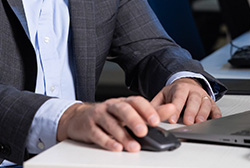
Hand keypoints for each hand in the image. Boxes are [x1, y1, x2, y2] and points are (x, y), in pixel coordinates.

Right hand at [56, 96, 176, 151]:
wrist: (78, 117)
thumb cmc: (108, 115)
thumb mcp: (129, 112)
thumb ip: (150, 112)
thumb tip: (171, 108)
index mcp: (123, 102)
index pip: (136, 101)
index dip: (147, 110)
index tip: (156, 121)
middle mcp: (111, 106)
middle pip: (123, 109)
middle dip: (134, 120)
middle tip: (144, 131)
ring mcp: (98, 115)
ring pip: (111, 123)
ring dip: (123, 135)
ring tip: (134, 147)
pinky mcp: (88, 127)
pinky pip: (98, 134)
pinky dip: (107, 141)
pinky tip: (116, 148)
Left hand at [150, 77, 221, 124]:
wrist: (186, 85)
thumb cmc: (174, 94)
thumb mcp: (162, 96)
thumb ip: (155, 105)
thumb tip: (146, 114)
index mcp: (180, 88)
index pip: (178, 98)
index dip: (175, 108)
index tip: (172, 119)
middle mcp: (193, 91)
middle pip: (194, 100)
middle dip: (191, 111)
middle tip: (187, 122)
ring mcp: (203, 97)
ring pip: (205, 104)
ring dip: (203, 113)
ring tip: (199, 122)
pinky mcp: (211, 103)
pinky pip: (215, 108)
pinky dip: (216, 114)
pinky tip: (214, 120)